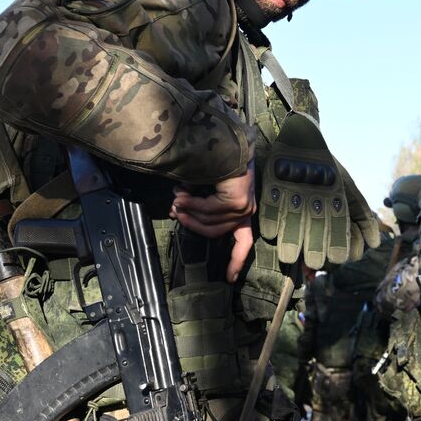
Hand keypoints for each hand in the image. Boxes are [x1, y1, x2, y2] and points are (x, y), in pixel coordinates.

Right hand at [171, 162, 255, 282]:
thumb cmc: (214, 164)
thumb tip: (178, 214)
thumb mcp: (204, 190)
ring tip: (176, 199)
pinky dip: (192, 204)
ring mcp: (244, 206)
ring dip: (189, 211)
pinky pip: (209, 210)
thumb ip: (197, 206)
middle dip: (192, 224)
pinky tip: (182, 194)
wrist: (223, 142)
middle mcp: (246, 210)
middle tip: (174, 211)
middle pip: (215, 232)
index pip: (243, 242)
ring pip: (210, 221)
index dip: (235, 261)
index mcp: (242, 211)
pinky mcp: (237, 200)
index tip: (229, 278)